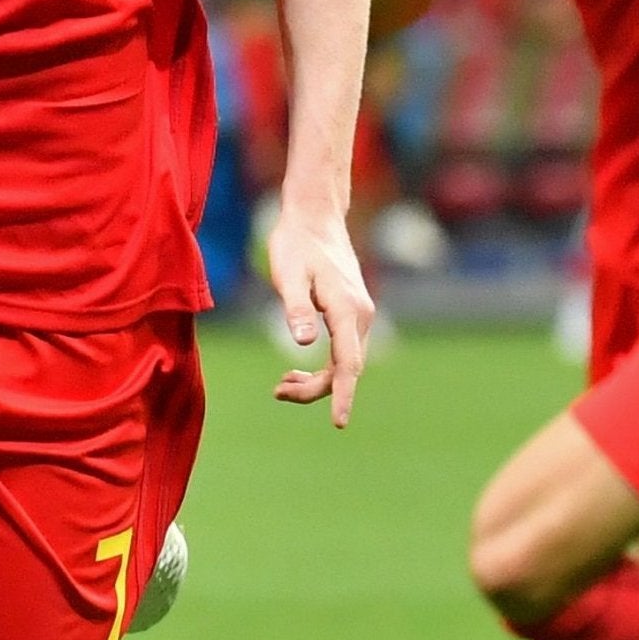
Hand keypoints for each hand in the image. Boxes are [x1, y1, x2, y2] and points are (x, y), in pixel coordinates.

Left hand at [266, 201, 375, 427]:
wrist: (315, 216)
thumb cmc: (296, 242)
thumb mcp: (288, 274)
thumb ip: (297, 308)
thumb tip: (304, 344)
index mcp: (348, 310)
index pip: (348, 364)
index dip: (343, 396)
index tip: (338, 423)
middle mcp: (361, 315)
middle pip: (345, 369)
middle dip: (314, 389)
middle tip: (277, 391)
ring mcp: (359, 314)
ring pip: (344, 362)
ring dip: (316, 380)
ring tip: (280, 387)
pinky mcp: (352, 312)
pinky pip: (342, 351)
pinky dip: (322, 366)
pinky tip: (296, 370)